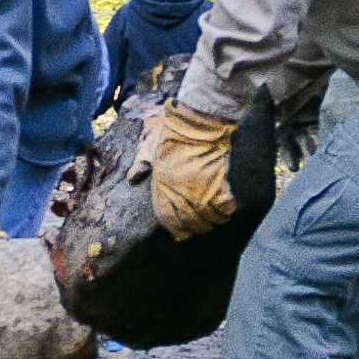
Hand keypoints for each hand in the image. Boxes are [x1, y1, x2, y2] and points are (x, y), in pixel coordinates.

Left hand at [142, 102, 242, 240]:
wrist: (197, 124)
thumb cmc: (172, 134)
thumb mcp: (150, 147)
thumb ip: (141, 163)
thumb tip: (132, 177)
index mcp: (163, 187)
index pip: (167, 218)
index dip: (175, 229)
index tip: (180, 233)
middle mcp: (182, 194)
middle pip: (190, 222)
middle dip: (195, 229)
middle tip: (201, 228)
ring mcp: (201, 192)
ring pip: (209, 219)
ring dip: (212, 222)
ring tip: (215, 221)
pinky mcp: (219, 185)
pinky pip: (225, 208)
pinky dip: (226, 212)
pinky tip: (227, 210)